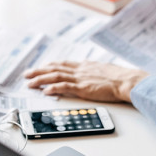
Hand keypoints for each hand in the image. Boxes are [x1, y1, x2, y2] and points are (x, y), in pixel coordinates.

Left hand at [24, 61, 148, 102]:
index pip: (64, 64)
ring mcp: (81, 78)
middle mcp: (80, 70)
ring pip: (55, 76)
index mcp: (86, 66)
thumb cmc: (121, 78)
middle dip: (39, 71)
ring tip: (30, 82)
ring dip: (41, 79)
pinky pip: (64, 87)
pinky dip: (53, 88)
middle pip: (55, 68)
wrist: (127, 81)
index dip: (50, 65)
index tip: (42, 67)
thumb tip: (93, 72)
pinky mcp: (83, 88)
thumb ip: (96, 71)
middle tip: (27, 74)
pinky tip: (45, 91)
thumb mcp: (106, 70)